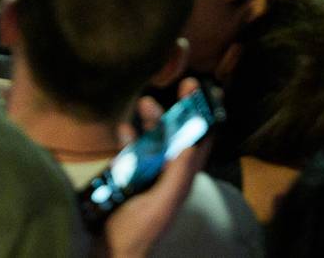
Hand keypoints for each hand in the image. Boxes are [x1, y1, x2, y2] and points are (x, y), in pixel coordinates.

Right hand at [103, 80, 208, 257]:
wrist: (112, 252)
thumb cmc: (139, 230)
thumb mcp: (162, 202)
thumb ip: (178, 174)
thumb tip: (194, 142)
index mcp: (182, 179)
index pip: (201, 141)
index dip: (208, 117)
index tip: (211, 91)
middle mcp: (169, 173)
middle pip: (179, 135)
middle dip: (181, 110)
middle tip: (184, 83)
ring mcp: (148, 173)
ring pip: (155, 139)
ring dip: (152, 120)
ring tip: (144, 102)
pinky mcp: (128, 176)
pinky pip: (131, 151)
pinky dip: (129, 138)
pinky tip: (122, 128)